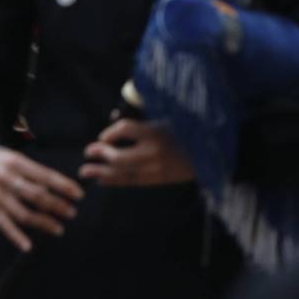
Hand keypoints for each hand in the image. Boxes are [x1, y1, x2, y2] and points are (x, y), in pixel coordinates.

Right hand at [0, 146, 81, 251]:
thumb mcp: (8, 156)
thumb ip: (27, 169)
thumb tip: (51, 184)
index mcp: (16, 162)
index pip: (46, 176)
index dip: (64, 186)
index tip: (79, 194)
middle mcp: (7, 179)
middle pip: (38, 196)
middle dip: (58, 205)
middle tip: (72, 213)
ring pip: (24, 214)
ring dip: (44, 223)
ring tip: (58, 229)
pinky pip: (4, 225)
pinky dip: (16, 237)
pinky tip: (29, 246)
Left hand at [79, 118, 194, 188]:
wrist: (213, 154)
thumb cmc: (190, 130)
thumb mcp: (171, 116)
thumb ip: (145, 118)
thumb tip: (113, 117)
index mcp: (157, 130)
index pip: (125, 129)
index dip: (110, 132)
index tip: (102, 136)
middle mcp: (154, 150)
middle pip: (119, 156)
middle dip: (100, 155)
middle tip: (87, 153)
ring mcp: (156, 167)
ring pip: (122, 172)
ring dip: (101, 172)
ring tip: (85, 171)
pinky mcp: (158, 179)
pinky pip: (131, 181)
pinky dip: (114, 181)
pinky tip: (102, 180)